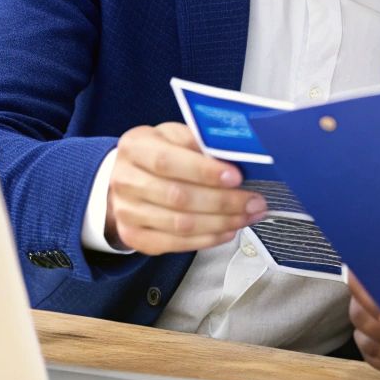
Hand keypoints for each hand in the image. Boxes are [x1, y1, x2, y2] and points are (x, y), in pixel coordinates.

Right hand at [105, 122, 266, 254]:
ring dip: (221, 222)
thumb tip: (235, 156)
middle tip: (254, 201)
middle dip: (223, 201)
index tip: (236, 177)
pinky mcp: (134, 237)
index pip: (167, 161)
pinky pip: (175, 244)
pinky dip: (207, 239)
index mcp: (134, 147)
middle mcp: (125, 180)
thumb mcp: (174, 136)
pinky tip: (227, 230)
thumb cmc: (158, 153)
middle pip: (177, 196)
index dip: (204, 171)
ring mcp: (126, 212)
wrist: (127, 178)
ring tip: (247, 216)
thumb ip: (198, 143)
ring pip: (180, 224)